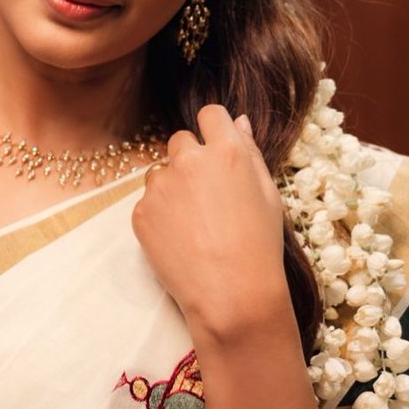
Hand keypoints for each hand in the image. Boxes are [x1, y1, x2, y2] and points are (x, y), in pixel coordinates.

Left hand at [132, 106, 287, 336]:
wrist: (231, 294)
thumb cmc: (259, 247)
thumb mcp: (268, 195)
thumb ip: (250, 152)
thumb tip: (238, 122)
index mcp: (226, 151)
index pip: (210, 114)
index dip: (213, 130)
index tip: (216, 149)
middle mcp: (189, 161)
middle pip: (181, 141)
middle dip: (190, 160)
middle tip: (207, 197)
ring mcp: (160, 186)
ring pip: (160, 172)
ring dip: (172, 188)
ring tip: (194, 224)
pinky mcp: (140, 212)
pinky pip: (147, 203)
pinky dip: (159, 216)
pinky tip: (180, 240)